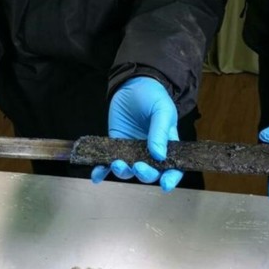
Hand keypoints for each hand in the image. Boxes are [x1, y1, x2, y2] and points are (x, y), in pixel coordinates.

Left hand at [91, 76, 182, 191]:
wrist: (133, 84)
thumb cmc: (153, 96)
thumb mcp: (162, 110)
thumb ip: (160, 132)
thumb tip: (158, 155)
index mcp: (168, 145)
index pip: (172, 168)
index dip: (171, 178)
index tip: (165, 184)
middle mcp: (150, 152)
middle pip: (150, 173)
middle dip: (144, 174)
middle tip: (137, 166)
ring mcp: (132, 150)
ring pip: (129, 170)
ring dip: (122, 171)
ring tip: (116, 163)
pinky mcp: (115, 146)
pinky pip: (109, 163)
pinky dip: (102, 171)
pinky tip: (96, 175)